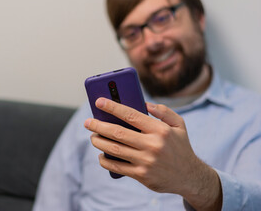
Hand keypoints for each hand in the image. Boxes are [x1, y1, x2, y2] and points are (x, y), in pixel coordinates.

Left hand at [84, 98, 221, 210]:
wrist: (189, 177)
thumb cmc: (181, 147)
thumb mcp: (179, 125)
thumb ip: (164, 112)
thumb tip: (145, 104)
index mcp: (160, 130)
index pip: (131, 115)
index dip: (112, 107)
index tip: (99, 102)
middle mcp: (152, 145)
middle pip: (118, 132)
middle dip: (98, 126)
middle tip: (88, 122)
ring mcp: (146, 161)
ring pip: (114, 149)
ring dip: (99, 142)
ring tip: (93, 137)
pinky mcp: (142, 176)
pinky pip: (117, 167)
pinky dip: (106, 160)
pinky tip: (101, 155)